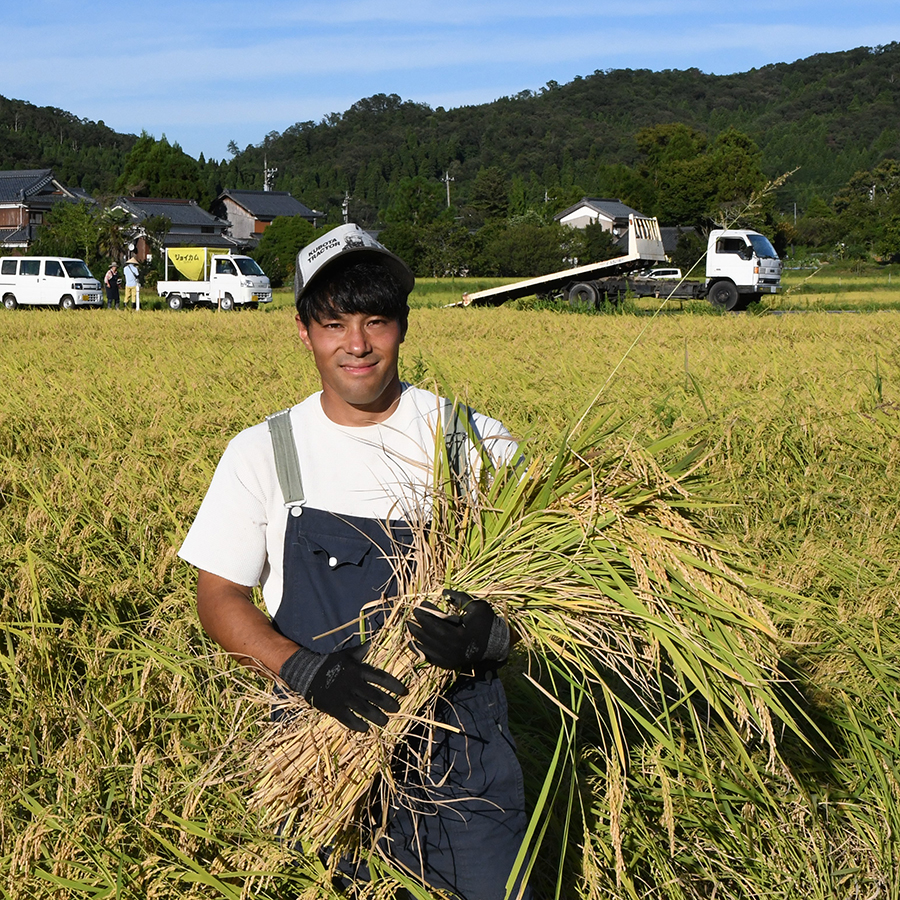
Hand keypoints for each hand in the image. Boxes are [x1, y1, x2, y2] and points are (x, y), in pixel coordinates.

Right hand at [280, 643, 407, 732]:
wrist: (306, 672)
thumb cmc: (329, 663)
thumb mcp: (345, 655)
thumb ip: (360, 652)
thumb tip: (371, 643)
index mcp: (358, 670)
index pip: (382, 678)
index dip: (395, 686)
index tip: (404, 692)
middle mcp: (353, 683)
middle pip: (376, 696)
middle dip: (389, 704)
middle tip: (397, 709)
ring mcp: (344, 697)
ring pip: (365, 710)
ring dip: (377, 717)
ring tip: (385, 721)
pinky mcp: (334, 708)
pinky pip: (349, 719)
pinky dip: (358, 725)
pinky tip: (366, 728)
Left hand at [407, 589, 509, 669]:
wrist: (496, 645)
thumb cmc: (487, 623)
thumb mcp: (477, 607)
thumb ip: (460, 598)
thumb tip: (443, 592)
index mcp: (459, 635)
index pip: (435, 623)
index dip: (425, 613)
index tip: (421, 604)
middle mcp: (452, 649)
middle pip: (428, 635)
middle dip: (418, 623)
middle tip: (413, 613)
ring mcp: (449, 659)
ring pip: (426, 647)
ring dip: (416, 635)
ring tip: (410, 625)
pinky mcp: (448, 664)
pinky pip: (429, 658)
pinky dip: (419, 650)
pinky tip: (412, 643)